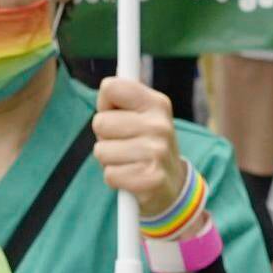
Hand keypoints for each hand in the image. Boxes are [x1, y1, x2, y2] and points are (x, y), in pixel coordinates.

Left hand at [92, 72, 191, 222]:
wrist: (172, 186)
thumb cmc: (144, 144)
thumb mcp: (139, 116)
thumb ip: (120, 99)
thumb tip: (106, 87)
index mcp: (157, 103)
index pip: (110, 87)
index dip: (105, 104)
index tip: (116, 115)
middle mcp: (160, 125)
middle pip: (100, 122)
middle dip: (105, 137)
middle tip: (124, 144)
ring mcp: (157, 152)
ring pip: (101, 151)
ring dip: (109, 160)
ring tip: (128, 161)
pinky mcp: (151, 179)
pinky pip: (110, 175)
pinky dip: (115, 179)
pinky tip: (132, 177)